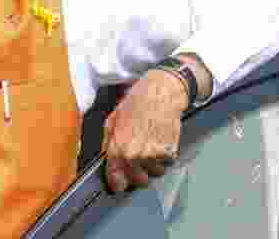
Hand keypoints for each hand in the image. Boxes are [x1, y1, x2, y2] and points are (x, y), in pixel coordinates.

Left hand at [101, 70, 186, 192]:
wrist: (159, 94)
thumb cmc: (134, 104)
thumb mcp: (112, 121)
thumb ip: (109, 144)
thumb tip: (108, 160)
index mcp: (117, 149)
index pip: (117, 180)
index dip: (119, 183)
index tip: (120, 183)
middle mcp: (135, 156)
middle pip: (139, 181)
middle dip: (139, 174)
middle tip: (139, 161)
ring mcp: (153, 155)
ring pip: (155, 173)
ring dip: (154, 165)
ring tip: (151, 146)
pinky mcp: (170, 151)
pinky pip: (167, 163)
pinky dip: (166, 156)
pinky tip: (161, 141)